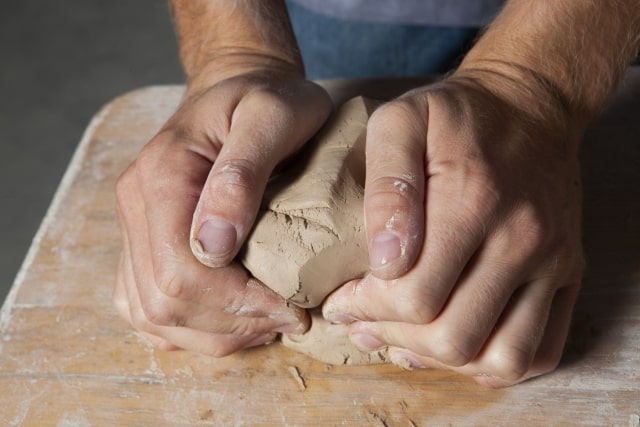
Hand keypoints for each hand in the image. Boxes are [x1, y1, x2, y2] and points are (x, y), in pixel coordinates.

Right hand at [114, 68, 331, 354]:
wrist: (240, 87)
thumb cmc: (268, 99)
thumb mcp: (272, 117)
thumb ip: (242, 174)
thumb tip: (213, 246)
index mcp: (162, 176)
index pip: (180, 270)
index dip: (236, 303)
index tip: (291, 308)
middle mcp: (137, 205)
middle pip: (163, 300)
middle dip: (229, 323)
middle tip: (287, 319)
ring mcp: (135, 225)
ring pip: (151, 313)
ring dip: (212, 332)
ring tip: (265, 324)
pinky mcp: (144, 241)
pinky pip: (145, 305)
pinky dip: (188, 327)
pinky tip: (230, 320)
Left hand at [324, 71, 584, 386]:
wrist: (530, 105)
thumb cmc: (456, 116)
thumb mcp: (401, 122)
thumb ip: (387, 185)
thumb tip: (385, 261)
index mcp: (473, 202)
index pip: (414, 296)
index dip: (366, 310)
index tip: (342, 301)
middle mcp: (521, 240)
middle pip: (454, 335)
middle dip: (394, 338)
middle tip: (365, 323)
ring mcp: (551, 262)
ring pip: (500, 357)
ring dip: (443, 362)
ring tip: (405, 341)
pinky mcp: (568, 274)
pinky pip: (541, 350)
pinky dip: (494, 364)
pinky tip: (457, 344)